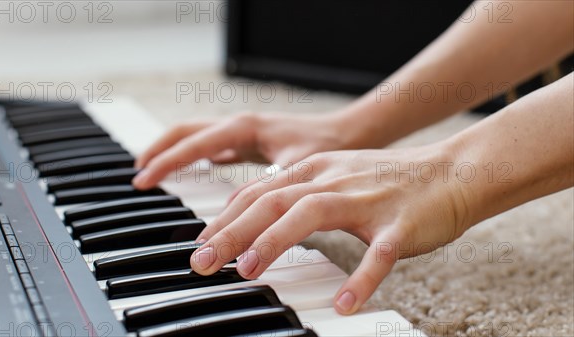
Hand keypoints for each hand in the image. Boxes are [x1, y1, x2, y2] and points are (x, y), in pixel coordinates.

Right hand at [133, 112, 352, 189]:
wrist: (348, 134)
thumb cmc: (326, 147)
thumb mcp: (293, 169)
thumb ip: (264, 188)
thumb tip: (234, 213)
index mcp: (243, 127)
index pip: (193, 142)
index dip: (166, 162)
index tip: (143, 180)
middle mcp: (239, 125)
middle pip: (185, 132)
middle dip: (159, 150)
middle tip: (138, 174)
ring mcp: (243, 132)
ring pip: (197, 136)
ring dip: (173, 151)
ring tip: (153, 170)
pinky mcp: (250, 142)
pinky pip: (213, 145)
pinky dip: (196, 156)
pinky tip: (195, 168)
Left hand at [189, 143, 473, 314]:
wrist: (450, 172)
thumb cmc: (388, 180)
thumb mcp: (333, 173)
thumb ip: (293, 188)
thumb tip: (250, 207)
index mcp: (317, 169)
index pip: (260, 191)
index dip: (225, 217)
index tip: (199, 244)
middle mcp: (335, 179)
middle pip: (274, 200)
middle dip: (232, 231)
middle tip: (201, 262)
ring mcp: (367, 200)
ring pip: (313, 214)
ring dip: (275, 242)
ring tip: (248, 272)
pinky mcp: (400, 224)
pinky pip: (379, 254)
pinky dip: (360, 279)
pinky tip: (344, 304)